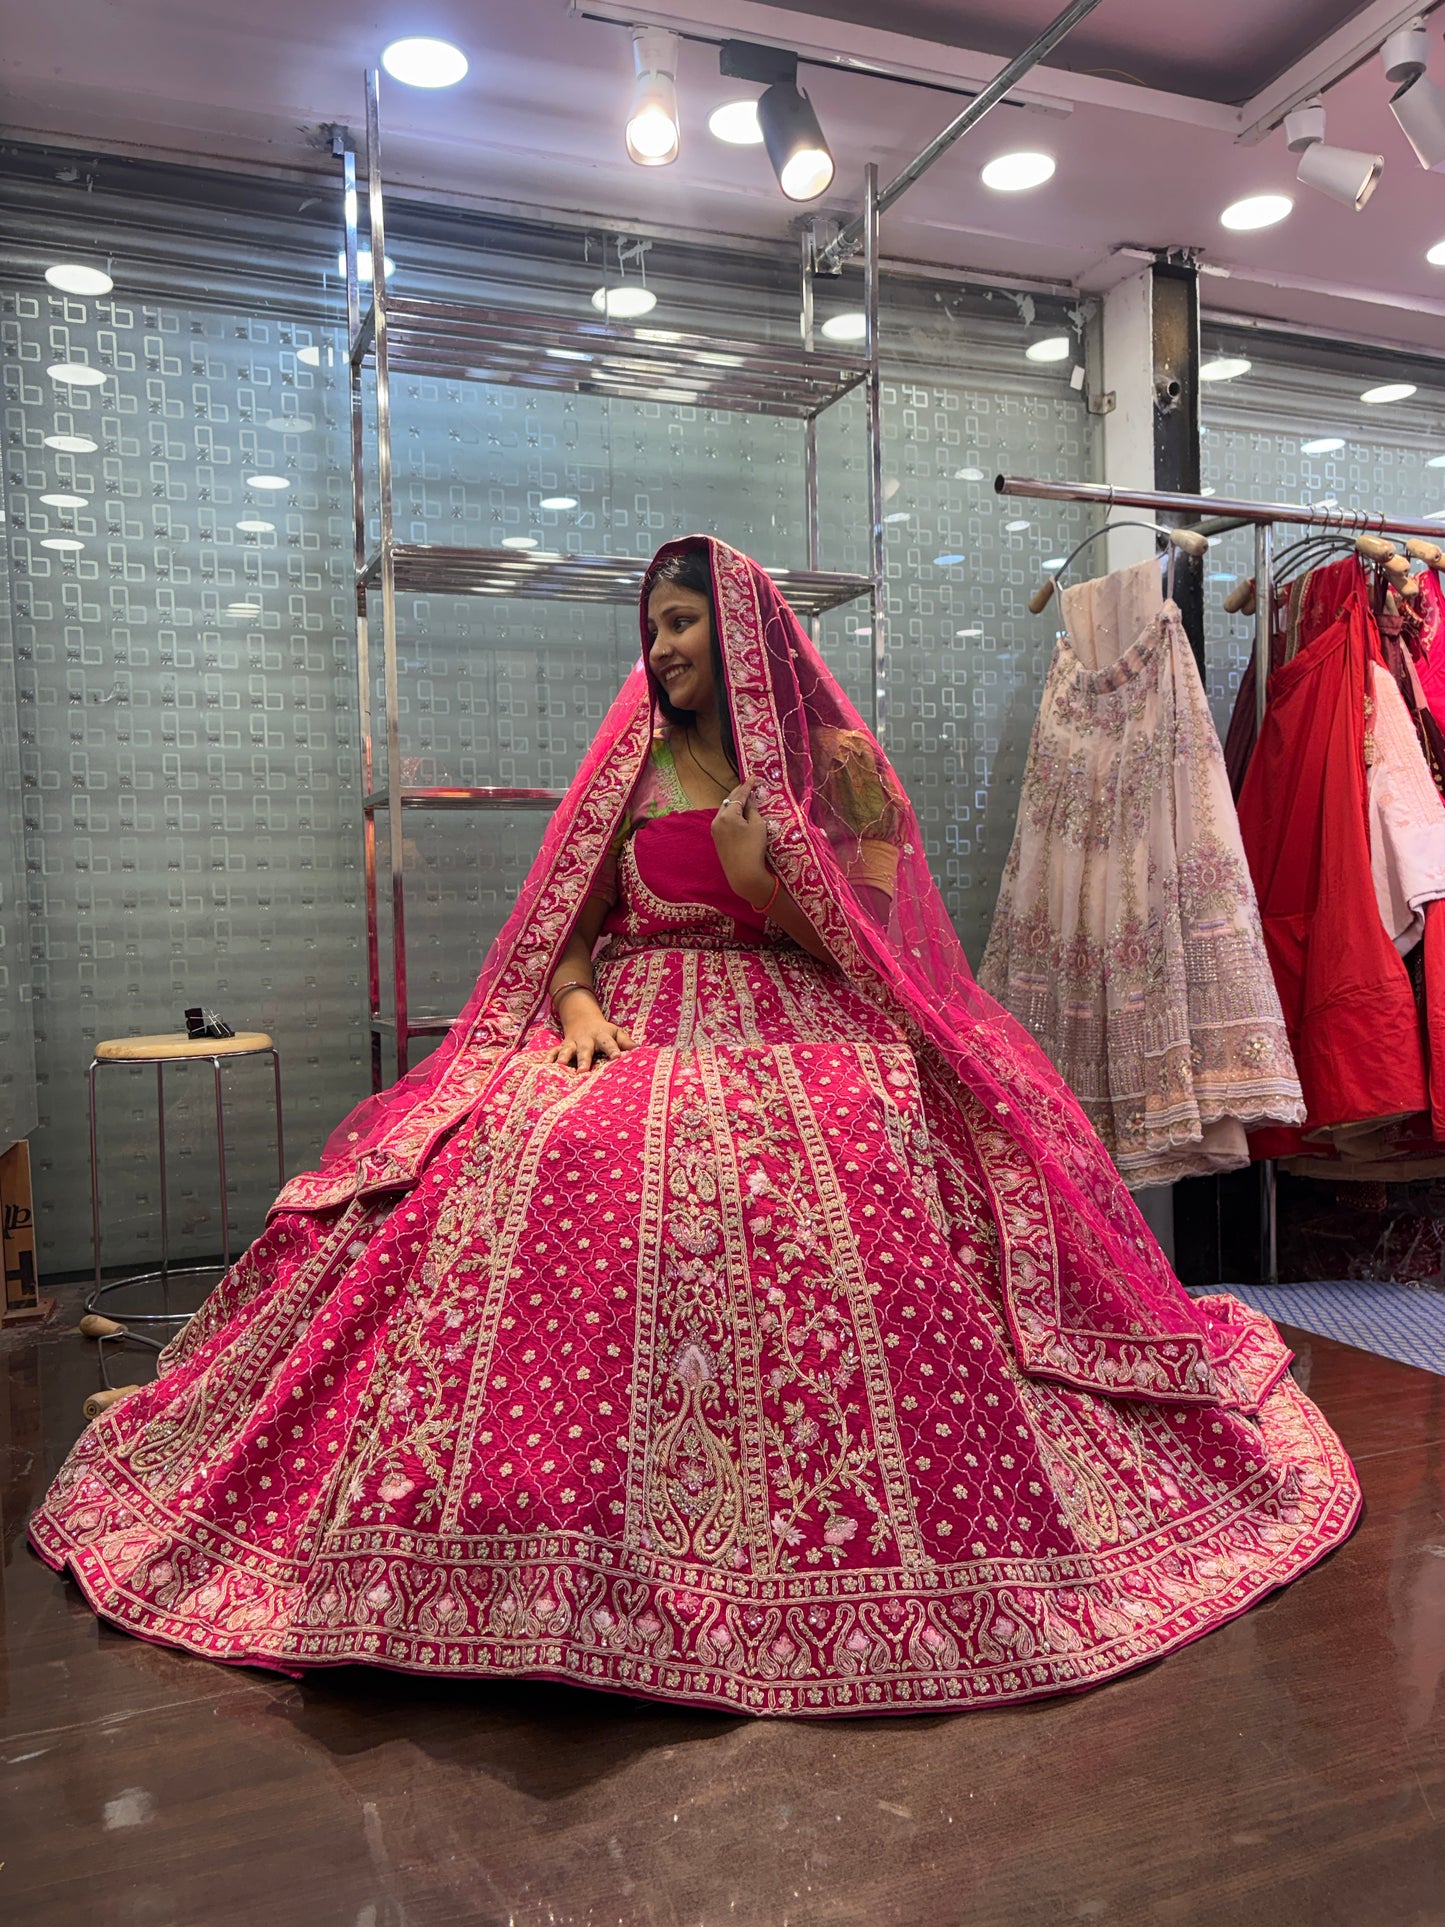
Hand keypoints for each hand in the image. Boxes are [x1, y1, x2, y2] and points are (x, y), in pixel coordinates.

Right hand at [547, 1010, 633, 1072]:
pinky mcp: (562, 1046)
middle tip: (583, 1071)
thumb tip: (640, 1050)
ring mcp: (572, 1043)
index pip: (608, 1043)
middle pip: (585, 1049)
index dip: (613, 1049)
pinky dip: (549, 1057)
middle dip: (584, 1059)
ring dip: (563, 1057)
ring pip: (567, 1050)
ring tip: (561, 1066)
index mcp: (602, 1036)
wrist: (583, 1020)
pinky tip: (545, 1065)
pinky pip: (554, 1051)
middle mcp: (586, 1039)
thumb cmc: (604, 1032)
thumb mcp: (617, 1033)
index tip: (617, 1057)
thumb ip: (626, 1042)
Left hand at [711, 776, 770, 901]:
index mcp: (727, 815)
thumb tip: (749, 800)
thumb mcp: (757, 825)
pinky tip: (738, 813)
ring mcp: (715, 830)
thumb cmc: (753, 849)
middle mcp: (717, 820)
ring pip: (725, 811)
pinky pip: (724, 820)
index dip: (747, 786)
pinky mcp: (717, 839)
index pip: (739, 796)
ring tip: (745, 797)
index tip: (753, 777)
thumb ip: (752, 809)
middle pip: (728, 801)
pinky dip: (731, 814)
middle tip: (748, 784)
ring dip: (734, 803)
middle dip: (739, 793)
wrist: (744, 874)